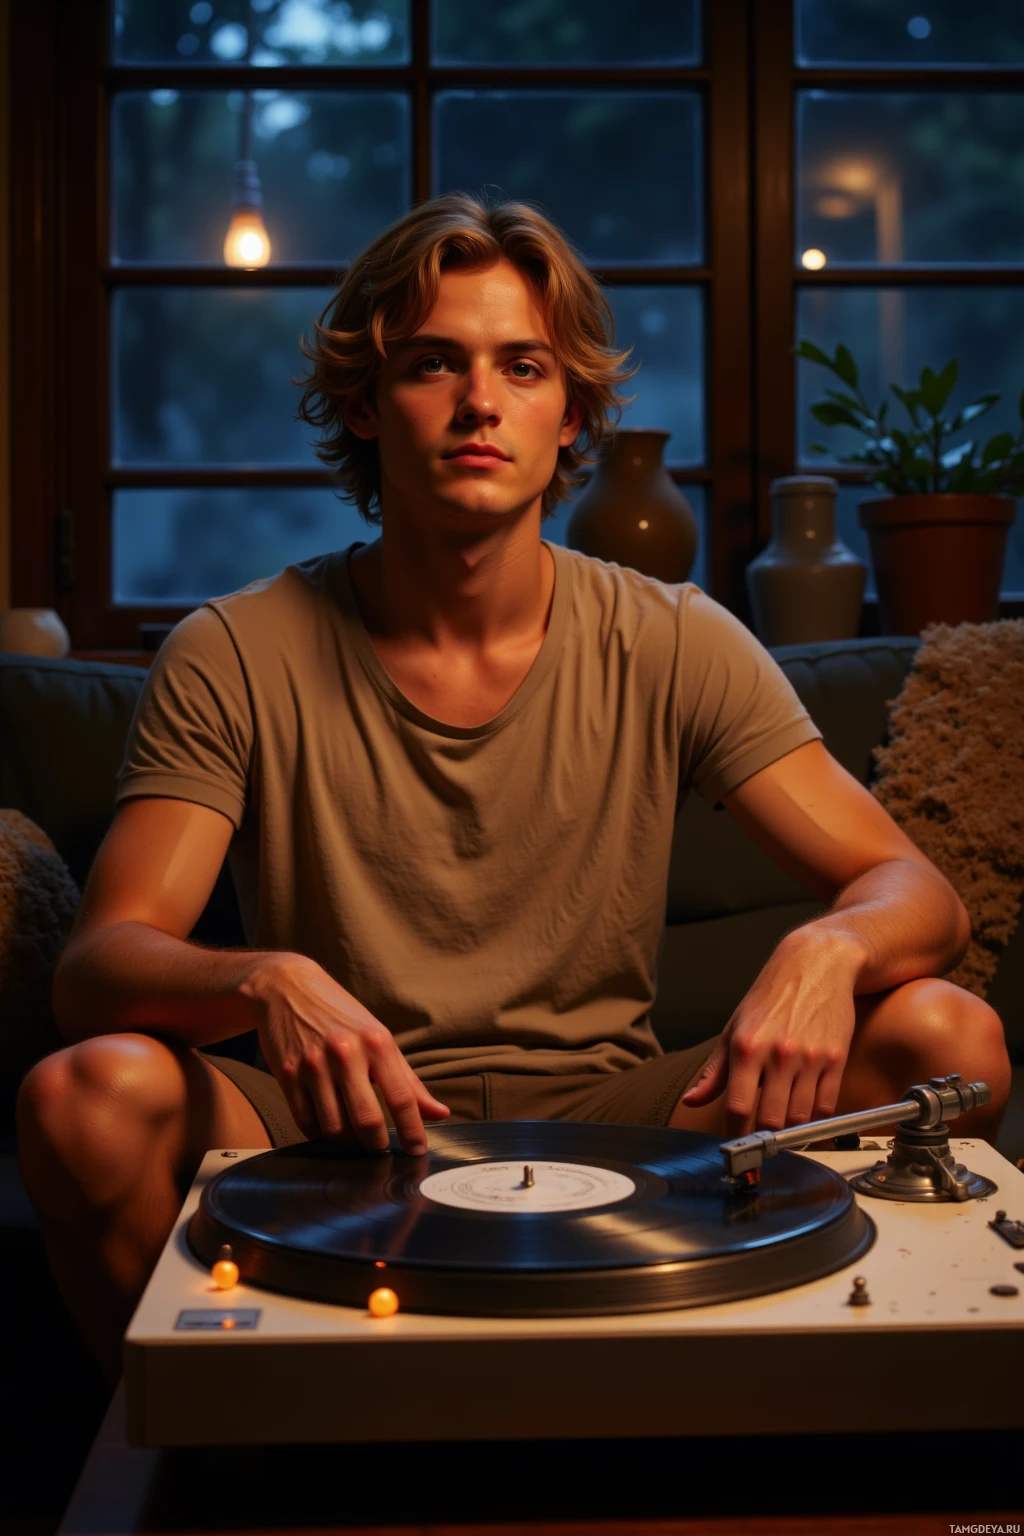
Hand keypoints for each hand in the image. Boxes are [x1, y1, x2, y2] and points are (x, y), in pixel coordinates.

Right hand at [242, 953, 448, 1153]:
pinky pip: (306, 1122)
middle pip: (367, 1120)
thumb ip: (409, 1080)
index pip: (402, 1097)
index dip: (413, 1130)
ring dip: (347, 1142)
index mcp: (376, 1042)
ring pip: (334, 1127)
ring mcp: (314, 1065)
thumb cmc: (341, 1016)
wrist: (288, 988)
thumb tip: (440, 1113)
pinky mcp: (287, 1074)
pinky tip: (328, 1126)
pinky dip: (319, 1133)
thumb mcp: (379, 1038)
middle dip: (377, 1145)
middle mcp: (346, 1053)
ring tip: (354, 1138)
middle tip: (380, 1150)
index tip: (418, 1151)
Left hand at [678, 930, 860, 1137]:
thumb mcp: (734, 1028)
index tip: (735, 1151)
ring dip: (791, 1134)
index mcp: (746, 1046)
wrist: (817, 965)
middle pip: (771, 1120)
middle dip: (764, 1140)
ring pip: (800, 1118)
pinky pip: (826, 1107)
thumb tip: (691, 1100)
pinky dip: (815, 1121)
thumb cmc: (771, 996)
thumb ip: (714, 1071)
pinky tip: (805, 1117)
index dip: (735, 1137)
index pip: (736, 1108)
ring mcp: (810, 1057)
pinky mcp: (836, 1059)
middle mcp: (778, 1053)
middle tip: (760, 1147)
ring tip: (782, 1133)